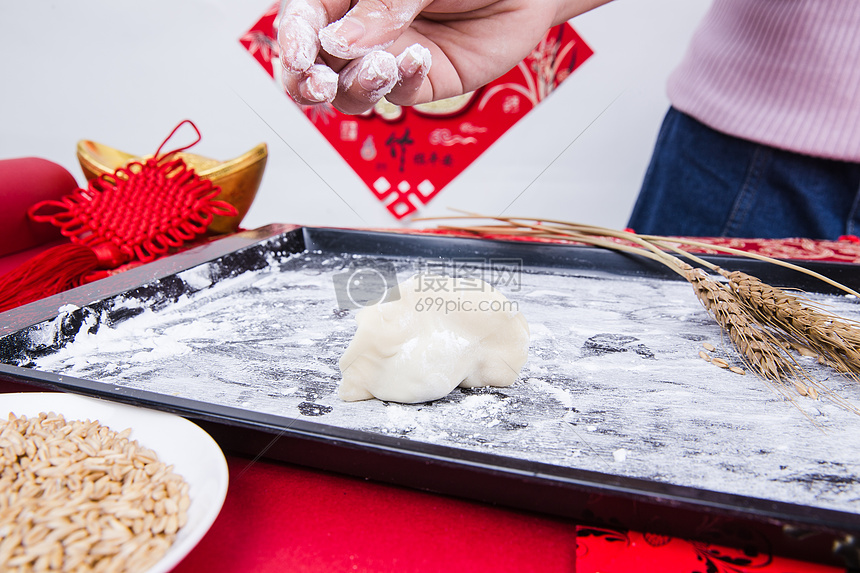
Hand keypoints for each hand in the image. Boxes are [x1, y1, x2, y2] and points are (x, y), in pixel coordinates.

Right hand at [277, 0, 601, 113]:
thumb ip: (381, 6)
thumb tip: (341, 44)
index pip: (303, 18)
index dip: (293, 38)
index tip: (298, 54)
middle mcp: (360, 26)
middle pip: (312, 65)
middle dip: (305, 80)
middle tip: (316, 84)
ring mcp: (387, 57)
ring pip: (348, 90)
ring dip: (355, 86)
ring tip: (379, 65)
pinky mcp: (421, 81)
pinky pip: (399, 94)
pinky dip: (401, 83)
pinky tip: (417, 59)